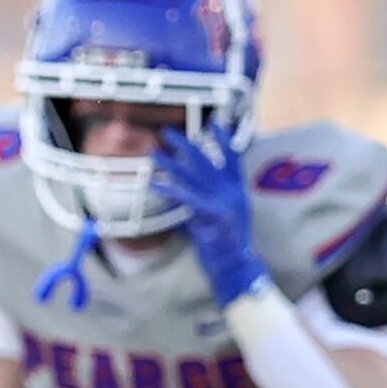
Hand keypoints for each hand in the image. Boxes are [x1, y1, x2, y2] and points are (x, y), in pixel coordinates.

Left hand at [152, 129, 265, 305]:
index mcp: (236, 190)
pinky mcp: (213, 215)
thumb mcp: (214, 218)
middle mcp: (231, 191)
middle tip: (166, 131)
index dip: (224, 139)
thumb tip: (181, 197)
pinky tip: (154, 184)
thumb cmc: (223, 244)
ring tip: (151, 153)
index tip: (215, 122)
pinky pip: (188, 198)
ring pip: (192, 176)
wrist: (235, 265)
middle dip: (186, 144)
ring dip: (169, 163)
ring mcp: (223, 202)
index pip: (232, 157)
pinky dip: (170, 190)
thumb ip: (199, 204)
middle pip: (206, 160)